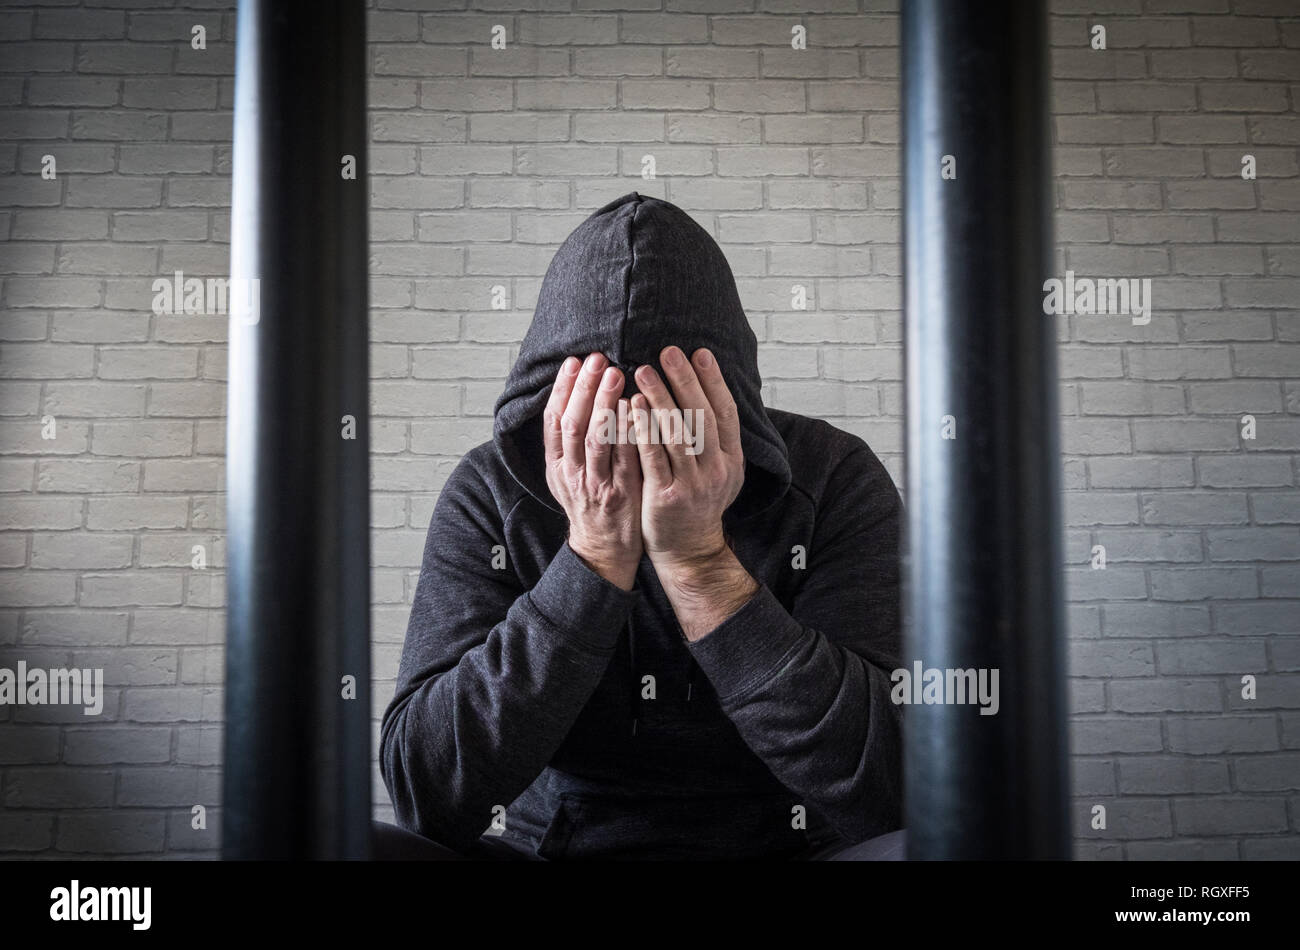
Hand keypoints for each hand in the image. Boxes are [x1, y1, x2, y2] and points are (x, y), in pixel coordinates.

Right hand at [543, 352, 642, 590]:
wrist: (605, 549)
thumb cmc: (592, 502)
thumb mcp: (568, 474)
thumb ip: (569, 441)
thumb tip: (573, 394)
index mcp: (557, 465)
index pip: (553, 420)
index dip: (562, 390)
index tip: (573, 362)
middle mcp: (571, 473)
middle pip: (572, 424)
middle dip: (583, 389)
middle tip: (597, 359)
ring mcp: (595, 485)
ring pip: (595, 439)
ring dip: (604, 404)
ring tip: (615, 374)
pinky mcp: (620, 494)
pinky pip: (623, 459)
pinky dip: (627, 432)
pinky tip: (636, 408)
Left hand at [631, 345, 754, 638]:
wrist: (688, 549)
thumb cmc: (696, 500)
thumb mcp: (718, 470)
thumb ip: (714, 437)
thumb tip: (707, 391)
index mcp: (732, 458)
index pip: (725, 411)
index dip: (713, 381)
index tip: (700, 352)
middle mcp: (717, 469)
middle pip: (702, 417)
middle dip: (685, 382)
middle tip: (668, 351)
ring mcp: (693, 484)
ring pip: (677, 434)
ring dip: (660, 399)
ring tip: (643, 371)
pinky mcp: (667, 497)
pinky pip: (653, 457)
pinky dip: (643, 430)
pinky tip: (632, 408)